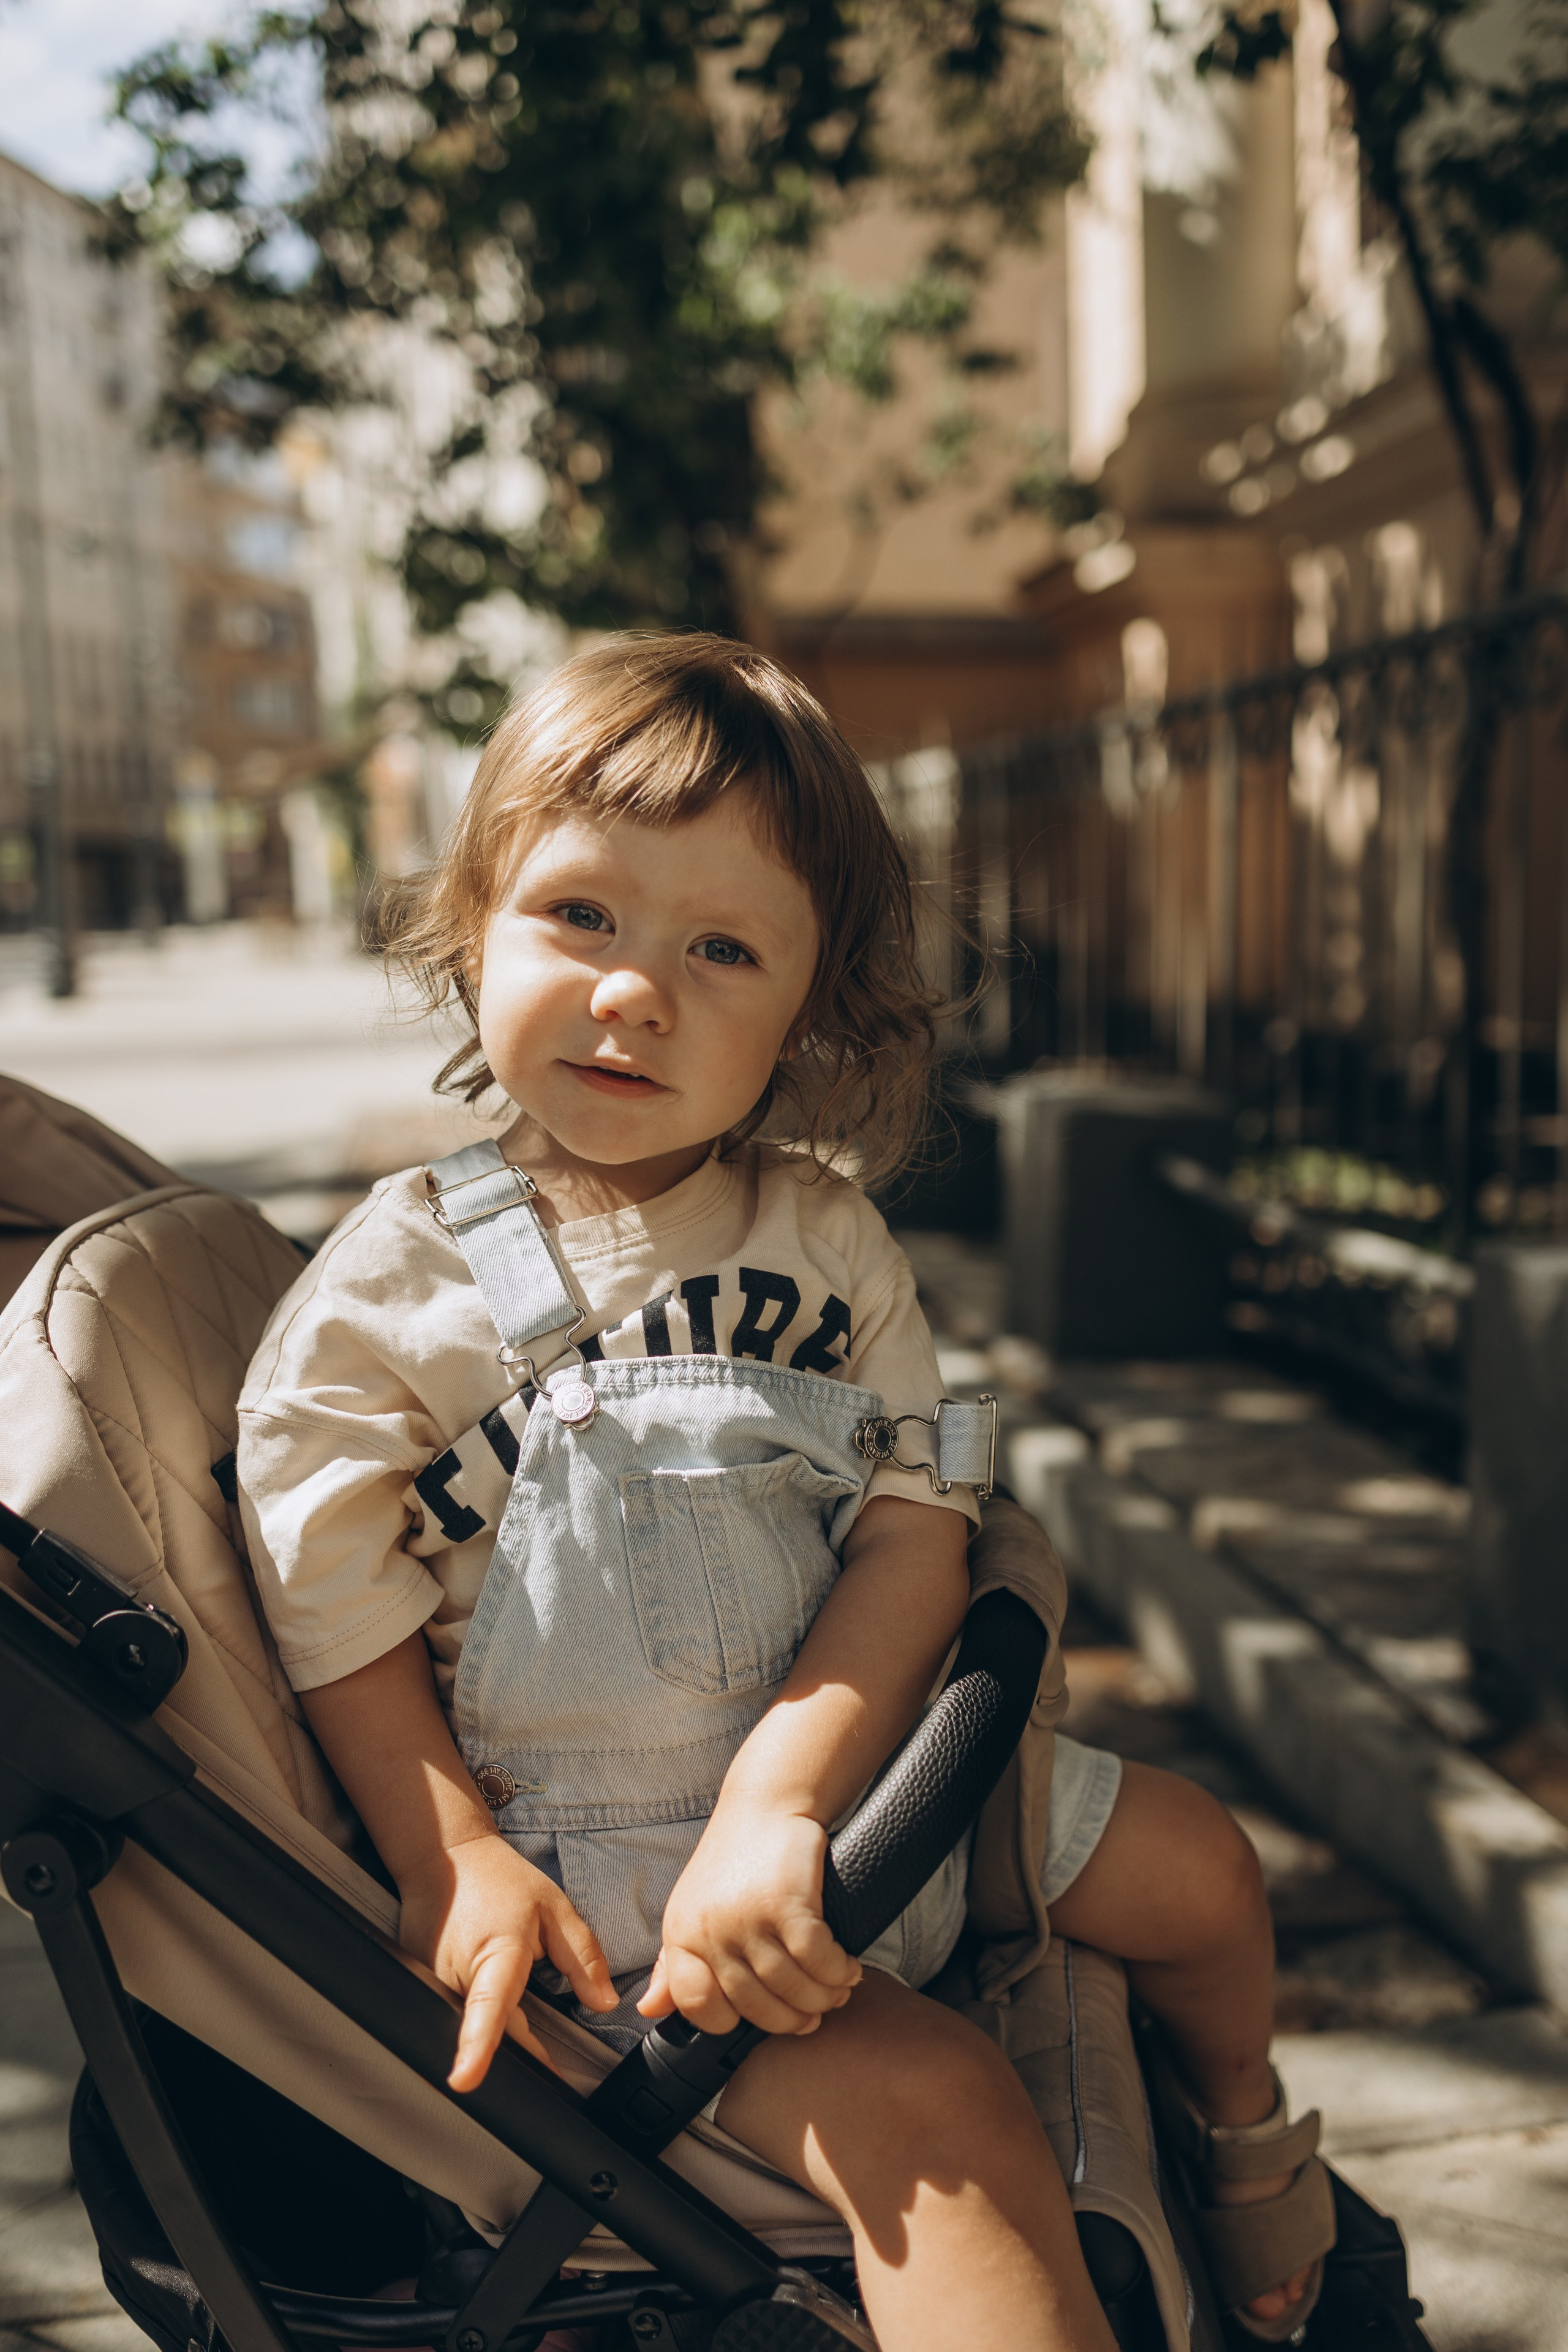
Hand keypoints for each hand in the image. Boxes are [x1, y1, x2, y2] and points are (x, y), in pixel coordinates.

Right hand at [398, 1831, 616, 2089]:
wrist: (443, 1858)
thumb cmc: (499, 1880)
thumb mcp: (554, 1909)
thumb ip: (583, 1957)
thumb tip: (605, 2004)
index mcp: (496, 1953)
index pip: (487, 2007)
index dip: (477, 2046)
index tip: (464, 2080)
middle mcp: (456, 1974)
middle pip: (491, 2034)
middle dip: (525, 2054)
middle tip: (554, 2063)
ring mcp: (431, 1983)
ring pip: (473, 2028)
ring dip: (501, 2037)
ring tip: (521, 2017)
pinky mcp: (421, 1987)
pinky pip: (455, 2016)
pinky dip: (479, 2021)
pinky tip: (491, 1999)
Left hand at [637, 1801, 860, 2036]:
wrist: (766, 1804)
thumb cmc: (733, 1861)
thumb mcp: (692, 1911)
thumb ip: (672, 1966)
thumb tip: (648, 2010)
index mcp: (681, 1935)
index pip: (696, 2006)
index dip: (732, 2021)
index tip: (759, 2015)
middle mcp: (709, 1931)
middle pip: (754, 2006)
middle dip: (791, 2019)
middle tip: (813, 2015)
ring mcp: (747, 1918)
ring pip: (790, 1988)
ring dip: (820, 1999)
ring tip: (835, 1992)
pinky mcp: (786, 1904)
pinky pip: (817, 1960)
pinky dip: (837, 1972)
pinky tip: (846, 1969)